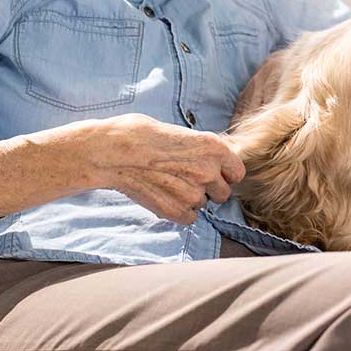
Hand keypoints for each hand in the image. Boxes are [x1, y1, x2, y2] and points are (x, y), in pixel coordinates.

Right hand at [81, 114, 245, 224]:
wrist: (113, 152)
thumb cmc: (141, 134)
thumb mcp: (181, 132)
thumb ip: (201, 150)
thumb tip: (209, 160)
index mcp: (214, 148)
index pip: (237, 173)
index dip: (225, 174)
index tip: (214, 174)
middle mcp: (209, 171)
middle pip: (224, 193)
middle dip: (209, 189)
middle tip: (185, 179)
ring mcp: (194, 194)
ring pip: (204, 204)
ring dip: (191, 199)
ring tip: (167, 184)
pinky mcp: (176, 211)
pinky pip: (189, 217)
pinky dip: (179, 211)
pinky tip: (163, 197)